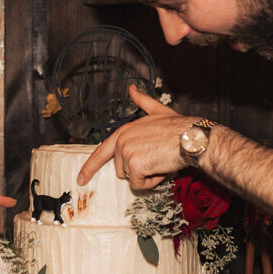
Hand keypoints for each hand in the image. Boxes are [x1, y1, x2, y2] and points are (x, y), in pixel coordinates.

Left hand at [77, 85, 193, 189]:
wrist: (192, 137)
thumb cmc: (180, 127)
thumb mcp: (158, 111)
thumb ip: (143, 102)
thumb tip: (132, 89)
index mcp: (124, 131)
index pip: (102, 151)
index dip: (90, 167)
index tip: (80, 179)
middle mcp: (122, 140)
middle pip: (121, 170)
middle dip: (140, 169)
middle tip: (157, 158)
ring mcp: (126, 152)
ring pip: (131, 178)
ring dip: (147, 175)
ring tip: (161, 160)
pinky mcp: (134, 165)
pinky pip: (139, 185)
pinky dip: (152, 182)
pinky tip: (162, 168)